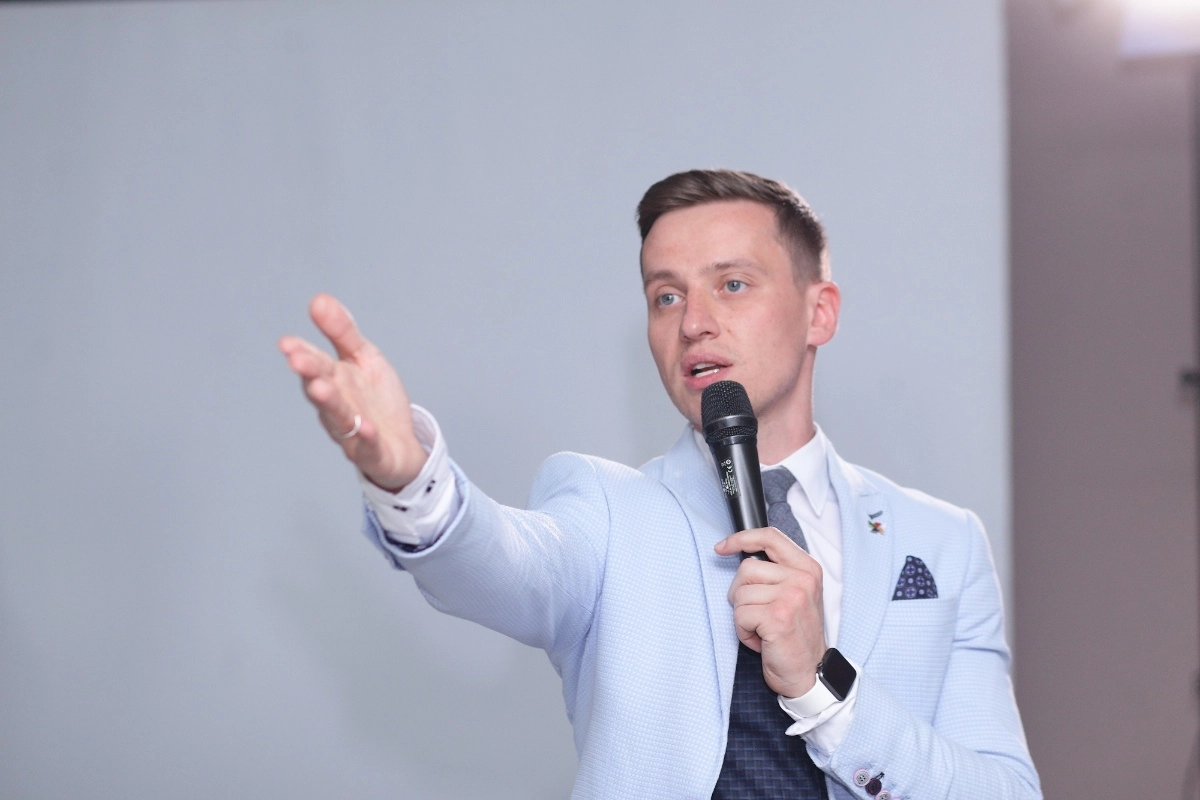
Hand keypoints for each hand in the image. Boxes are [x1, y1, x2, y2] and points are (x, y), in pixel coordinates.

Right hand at [278, 293, 426, 490]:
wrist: (401, 445)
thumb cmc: (376, 400)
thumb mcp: (363, 358)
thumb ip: (342, 332)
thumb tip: (318, 299)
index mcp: (334, 380)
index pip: (315, 364)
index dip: (301, 354)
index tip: (287, 343)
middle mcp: (337, 405)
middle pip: (320, 388)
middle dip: (309, 373)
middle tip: (297, 360)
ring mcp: (352, 430)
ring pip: (338, 417)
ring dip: (329, 403)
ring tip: (321, 389)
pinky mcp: (372, 453)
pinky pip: (368, 446)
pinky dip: (366, 438)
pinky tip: (366, 427)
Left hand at [715, 527, 826, 697]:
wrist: (809, 674)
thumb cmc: (795, 637)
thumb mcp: (794, 595)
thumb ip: (776, 572)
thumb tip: (740, 555)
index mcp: (807, 569)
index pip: (770, 537)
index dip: (741, 538)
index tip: (722, 547)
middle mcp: (802, 579)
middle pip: (746, 569)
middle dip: (741, 594)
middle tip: (757, 615)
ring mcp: (792, 597)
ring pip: (740, 594)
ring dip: (743, 617)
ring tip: (763, 630)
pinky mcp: (778, 616)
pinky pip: (740, 615)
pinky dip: (743, 632)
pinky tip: (761, 640)